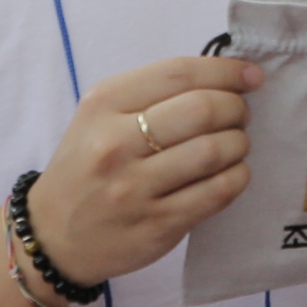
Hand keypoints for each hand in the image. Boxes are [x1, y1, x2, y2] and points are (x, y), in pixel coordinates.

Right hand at [24, 57, 257, 288]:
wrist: (54, 236)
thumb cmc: (86, 166)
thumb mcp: (101, 116)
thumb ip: (153, 94)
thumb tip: (226, 78)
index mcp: (104, 104)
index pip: (179, 73)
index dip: (226, 71)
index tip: (251, 76)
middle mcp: (116, 143)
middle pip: (203, 110)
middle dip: (236, 108)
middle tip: (240, 115)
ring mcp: (136, 188)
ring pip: (214, 152)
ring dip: (240, 143)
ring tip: (236, 144)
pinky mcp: (158, 225)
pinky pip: (217, 193)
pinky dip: (237, 177)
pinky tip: (232, 173)